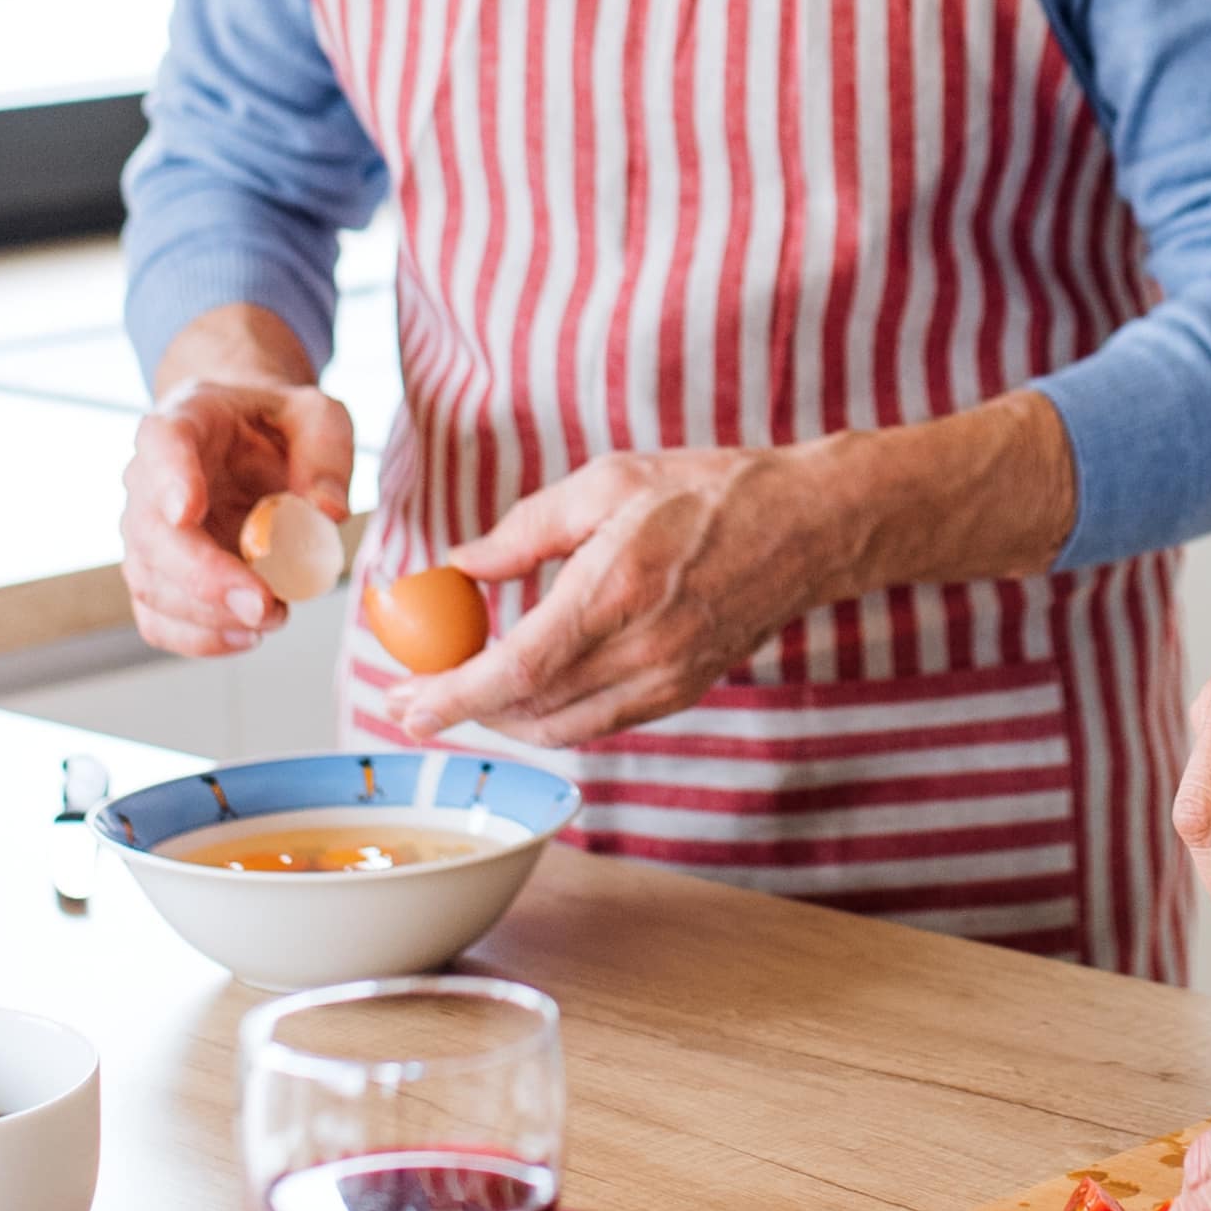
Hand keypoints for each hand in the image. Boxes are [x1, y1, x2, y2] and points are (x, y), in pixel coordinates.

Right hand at [122, 311, 352, 660]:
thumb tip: (326, 514)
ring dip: (208, 615)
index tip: (187, 511)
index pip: (163, 442)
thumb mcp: (318, 416)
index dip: (170, 478)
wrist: (247, 440)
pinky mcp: (157, 574)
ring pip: (150, 582)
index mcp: (187, 420)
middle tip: (262, 604)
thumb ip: (327, 454)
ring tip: (273, 616)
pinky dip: (198, 638)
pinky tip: (245, 637)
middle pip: (150, 531)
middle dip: (203, 577)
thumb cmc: (278, 424)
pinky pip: (156, 616)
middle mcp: (150, 477)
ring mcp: (146, 531)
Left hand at [389, 444, 825, 743]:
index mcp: (616, 588)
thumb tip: (460, 566)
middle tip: (414, 696)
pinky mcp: (682, 692)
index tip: (404, 704)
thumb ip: (526, 529)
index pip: (516, 669)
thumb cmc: (710, 492)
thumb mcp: (609, 481)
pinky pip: (598, 722)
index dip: (452, 697)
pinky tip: (527, 689)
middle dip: (462, 710)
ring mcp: (667, 679)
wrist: (806, 527)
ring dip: (503, 719)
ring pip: (561, 729)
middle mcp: (643, 648)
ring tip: (462, 694)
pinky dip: (550, 715)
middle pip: (529, 709)